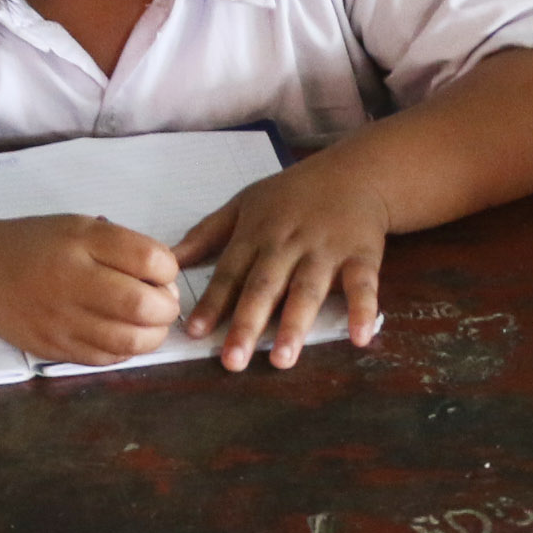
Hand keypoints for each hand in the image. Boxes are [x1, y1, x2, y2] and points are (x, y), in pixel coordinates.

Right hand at [0, 213, 182, 362]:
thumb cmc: (37, 246)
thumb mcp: (79, 227)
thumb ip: (123, 247)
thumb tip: (165, 282)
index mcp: (80, 243)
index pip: (149, 259)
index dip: (168, 268)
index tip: (159, 270)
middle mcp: (69, 282)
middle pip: (143, 305)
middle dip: (166, 307)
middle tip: (161, 301)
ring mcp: (61, 321)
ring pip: (130, 341)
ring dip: (153, 334)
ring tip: (147, 321)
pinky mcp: (54, 349)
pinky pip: (107, 358)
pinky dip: (126, 349)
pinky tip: (121, 334)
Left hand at [174, 158, 389, 370]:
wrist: (355, 172)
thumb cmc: (292, 194)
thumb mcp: (244, 203)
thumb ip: (206, 233)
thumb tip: (169, 259)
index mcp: (256, 234)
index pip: (230, 273)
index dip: (212, 303)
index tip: (194, 333)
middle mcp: (288, 244)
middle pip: (264, 287)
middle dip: (247, 323)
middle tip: (232, 361)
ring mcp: (326, 250)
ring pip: (307, 290)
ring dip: (295, 325)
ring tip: (282, 360)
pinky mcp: (361, 255)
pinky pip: (362, 285)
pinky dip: (363, 310)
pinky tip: (360, 338)